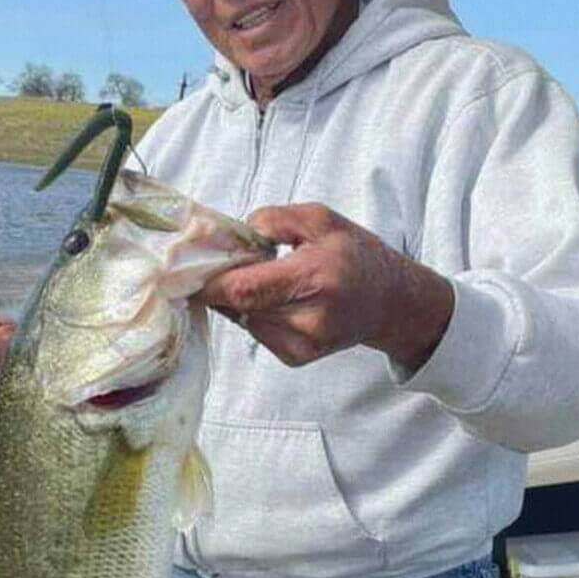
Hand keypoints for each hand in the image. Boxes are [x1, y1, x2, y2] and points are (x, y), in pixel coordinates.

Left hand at [200, 204, 452, 370]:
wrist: (389, 302)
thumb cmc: (355, 255)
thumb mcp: (322, 219)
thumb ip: (276, 219)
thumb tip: (236, 233)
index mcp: (317, 278)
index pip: (247, 289)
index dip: (211, 282)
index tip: (189, 269)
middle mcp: (311, 318)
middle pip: (240, 307)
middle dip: (222, 284)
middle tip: (218, 262)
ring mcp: (303, 345)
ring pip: (244, 320)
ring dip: (238, 298)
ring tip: (259, 277)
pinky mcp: (296, 358)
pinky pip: (256, 332)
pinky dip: (253, 313)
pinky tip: (274, 299)